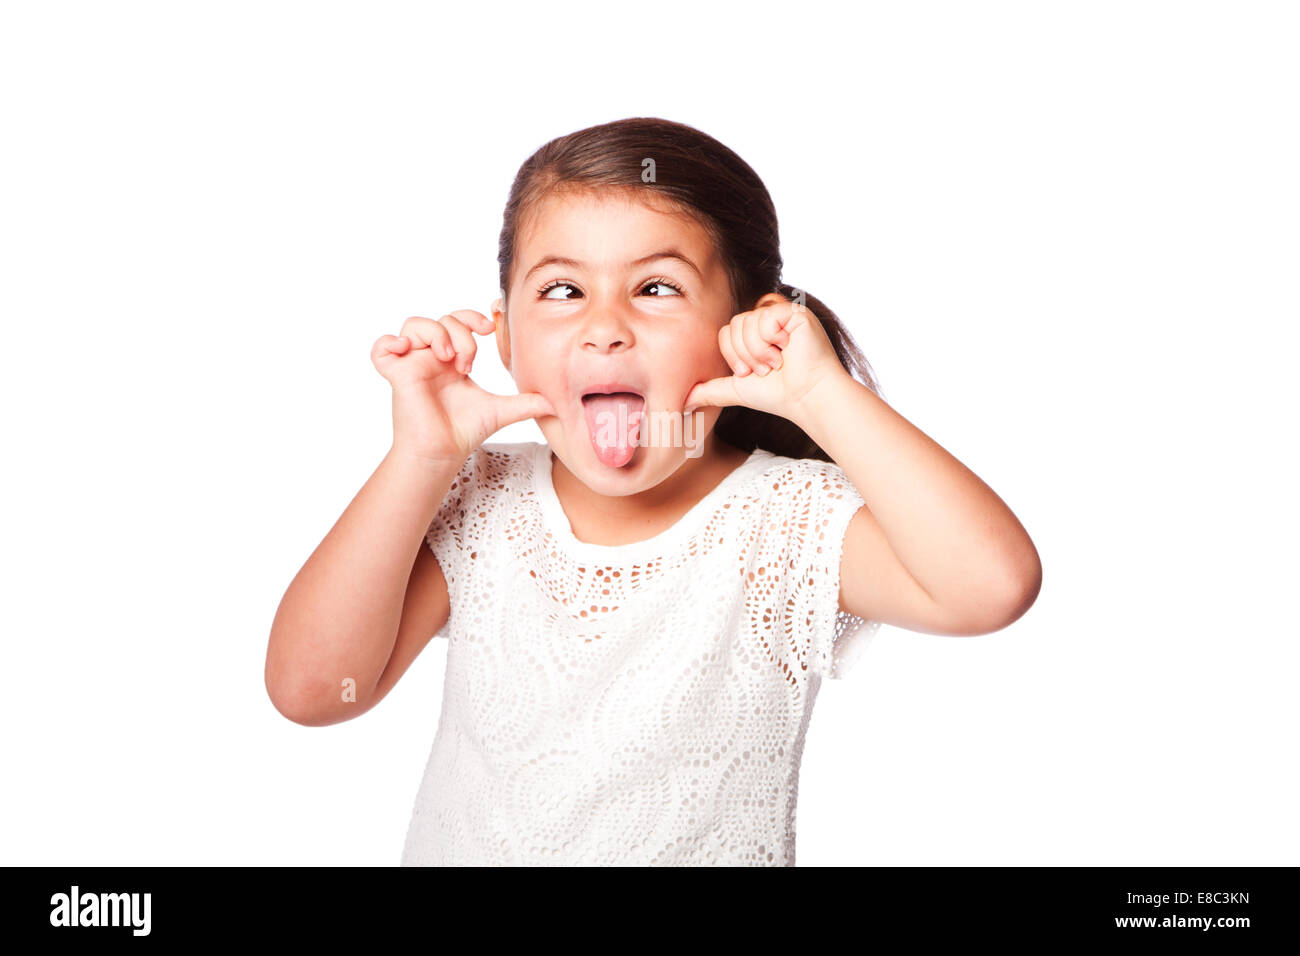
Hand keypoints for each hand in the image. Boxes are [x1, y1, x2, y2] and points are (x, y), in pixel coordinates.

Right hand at [371, 310, 554, 465]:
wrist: (444, 452)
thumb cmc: (464, 432)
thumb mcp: (501, 411)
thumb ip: (525, 403)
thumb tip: (554, 402)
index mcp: (453, 360)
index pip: (459, 321)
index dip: (472, 317)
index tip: (489, 328)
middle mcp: (432, 358)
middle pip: (442, 320)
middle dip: (460, 333)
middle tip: (469, 362)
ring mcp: (413, 364)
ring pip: (415, 324)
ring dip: (435, 333)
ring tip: (447, 358)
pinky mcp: (397, 375)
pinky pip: (381, 348)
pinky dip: (389, 343)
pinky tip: (407, 351)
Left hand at [683, 293, 849, 422]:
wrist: (805, 398)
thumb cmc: (777, 395)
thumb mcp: (735, 389)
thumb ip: (709, 390)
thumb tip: (682, 402)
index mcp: (755, 332)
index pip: (726, 332)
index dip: (733, 355)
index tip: (750, 373)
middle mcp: (768, 319)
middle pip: (734, 324)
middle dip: (745, 354)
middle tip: (766, 369)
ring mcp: (782, 313)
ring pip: (747, 321)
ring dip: (759, 351)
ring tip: (778, 362)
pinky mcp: (795, 311)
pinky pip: (765, 318)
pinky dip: (772, 340)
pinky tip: (788, 350)